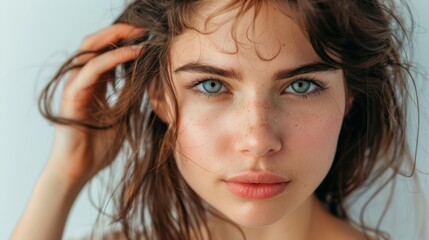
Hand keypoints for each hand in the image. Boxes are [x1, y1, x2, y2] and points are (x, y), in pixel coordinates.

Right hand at [46, 24, 143, 185]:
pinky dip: (113, 58)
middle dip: (119, 32)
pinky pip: (92, 69)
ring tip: (140, 34)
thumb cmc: (99, 147)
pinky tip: (133, 53)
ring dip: (115, 38)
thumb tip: (145, 76)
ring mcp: (75, 87)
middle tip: (144, 29)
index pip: (105, 53)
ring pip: (90, 49)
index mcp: (93, 85)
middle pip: (95, 44)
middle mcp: (82, 81)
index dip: (124, 42)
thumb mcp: (122, 114)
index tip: (148, 37)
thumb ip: (128, 94)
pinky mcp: (72, 96)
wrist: (80, 170)